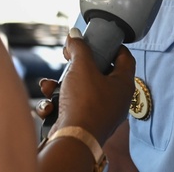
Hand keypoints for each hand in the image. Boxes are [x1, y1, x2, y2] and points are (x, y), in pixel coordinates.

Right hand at [36, 27, 135, 145]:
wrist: (73, 140)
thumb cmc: (85, 102)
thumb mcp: (81, 66)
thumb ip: (78, 47)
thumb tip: (74, 34)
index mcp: (123, 85)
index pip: (125, 58)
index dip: (113, 45)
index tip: (98, 39)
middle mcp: (115, 100)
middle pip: (98, 73)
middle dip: (76, 66)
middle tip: (67, 57)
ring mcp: (99, 113)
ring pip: (78, 90)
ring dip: (60, 86)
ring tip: (48, 87)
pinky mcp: (83, 123)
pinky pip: (69, 107)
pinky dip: (56, 104)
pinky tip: (48, 106)